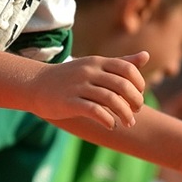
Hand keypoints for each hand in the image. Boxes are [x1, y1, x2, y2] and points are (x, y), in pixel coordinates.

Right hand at [32, 51, 147, 129]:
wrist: (36, 84)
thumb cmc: (70, 77)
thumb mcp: (95, 66)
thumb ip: (120, 63)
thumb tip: (146, 55)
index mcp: (97, 62)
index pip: (127, 68)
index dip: (139, 83)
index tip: (138, 95)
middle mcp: (89, 72)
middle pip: (122, 85)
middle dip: (134, 101)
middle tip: (136, 112)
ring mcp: (78, 86)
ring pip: (110, 99)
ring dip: (124, 114)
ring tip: (127, 123)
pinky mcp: (69, 102)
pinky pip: (94, 110)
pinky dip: (107, 119)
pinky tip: (111, 125)